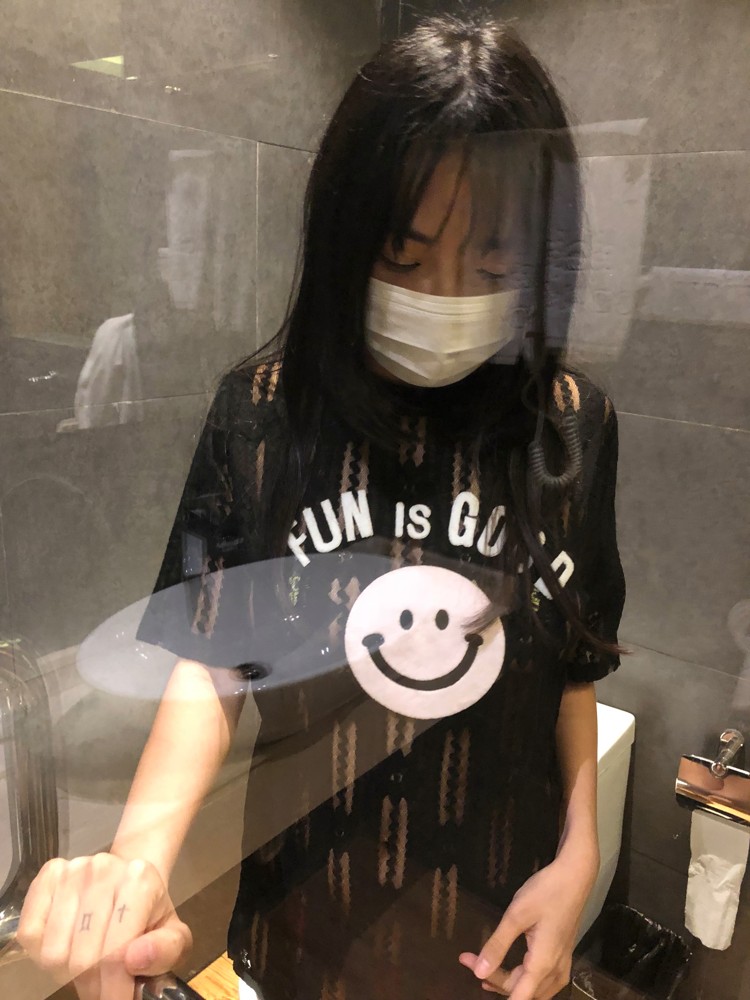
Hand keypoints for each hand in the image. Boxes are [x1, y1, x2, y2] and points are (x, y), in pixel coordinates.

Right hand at [17, 854, 191, 999]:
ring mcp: (73, 870)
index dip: (114, 989)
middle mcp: (104, 867)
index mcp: (140, 880)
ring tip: (87, 965)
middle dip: (92, 985)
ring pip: (54, 951)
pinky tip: (67, 945)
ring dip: (67, 972)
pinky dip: (43, 953)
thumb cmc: (150, 914)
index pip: (116, 954)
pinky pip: (30, 933)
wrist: (130, 881)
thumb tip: (135, 959)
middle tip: (102, 987)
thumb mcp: (173, 936)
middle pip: (83, 958)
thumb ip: (165, 950)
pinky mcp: (48, 875)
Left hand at [458, 851, 597, 998]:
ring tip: (485, 973)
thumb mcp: (516, 916)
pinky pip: (544, 982)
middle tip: (469, 960)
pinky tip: (513, 973)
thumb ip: (497, 945)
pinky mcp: (563, 956)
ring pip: (534, 990)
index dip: (493, 984)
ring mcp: (562, 965)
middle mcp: (555, 971)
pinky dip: (524, 981)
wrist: (575, 877)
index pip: (517, 996)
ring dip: (509, 984)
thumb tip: (479, 973)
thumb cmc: (546, 893)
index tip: (470, 970)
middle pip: (523, 991)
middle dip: (495, 980)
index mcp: (543, 964)